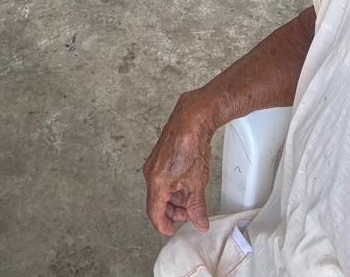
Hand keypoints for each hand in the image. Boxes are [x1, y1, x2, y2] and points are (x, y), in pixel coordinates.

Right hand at [143, 93, 214, 236]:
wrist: (191, 120)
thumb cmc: (191, 145)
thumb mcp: (197, 182)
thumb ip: (197, 207)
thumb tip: (199, 222)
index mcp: (157, 182)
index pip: (155, 214)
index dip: (165, 225)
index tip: (174, 230)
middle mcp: (150, 174)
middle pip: (157, 204)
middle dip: (173, 211)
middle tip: (190, 213)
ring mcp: (153, 165)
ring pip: (160, 192)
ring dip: (175, 199)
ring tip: (192, 196)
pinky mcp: (158, 158)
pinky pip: (162, 180)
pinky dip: (174, 186)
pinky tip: (187, 183)